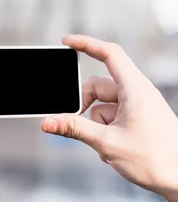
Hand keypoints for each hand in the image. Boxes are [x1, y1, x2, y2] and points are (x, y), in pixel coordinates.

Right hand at [41, 35, 177, 201]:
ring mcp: (137, 107)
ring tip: (108, 147)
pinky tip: (114, 151)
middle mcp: (136, 93)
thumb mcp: (106, 143)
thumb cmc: (154, 159)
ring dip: (96, 126)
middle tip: (79, 126)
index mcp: (134, 89)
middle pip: (97, 86)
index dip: (86, 44)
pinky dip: (105, 133)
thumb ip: (74, 129)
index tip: (65, 42)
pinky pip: (110, 119)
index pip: (109, 54)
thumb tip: (47, 122)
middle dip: (84, 107)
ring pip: (102, 107)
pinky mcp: (136, 121)